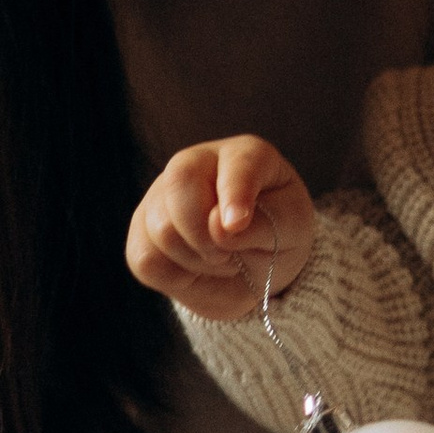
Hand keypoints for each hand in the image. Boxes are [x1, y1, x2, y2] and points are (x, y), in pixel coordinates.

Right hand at [128, 134, 317, 319]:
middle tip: (230, 254)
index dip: (234, 194)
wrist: (254, 271)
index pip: (234, 164)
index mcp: (244, 154)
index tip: (237, 225)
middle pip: (180, 183)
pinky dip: (177, 278)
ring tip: (221, 259)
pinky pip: (146, 259)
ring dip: (198, 260)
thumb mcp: (292, 230)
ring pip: (162, 228)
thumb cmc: (278, 236)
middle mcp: (196, 163)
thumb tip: (219, 227)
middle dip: (206, 232)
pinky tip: (196, 268)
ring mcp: (161, 195)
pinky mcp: (141, 232)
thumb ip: (264, 224)